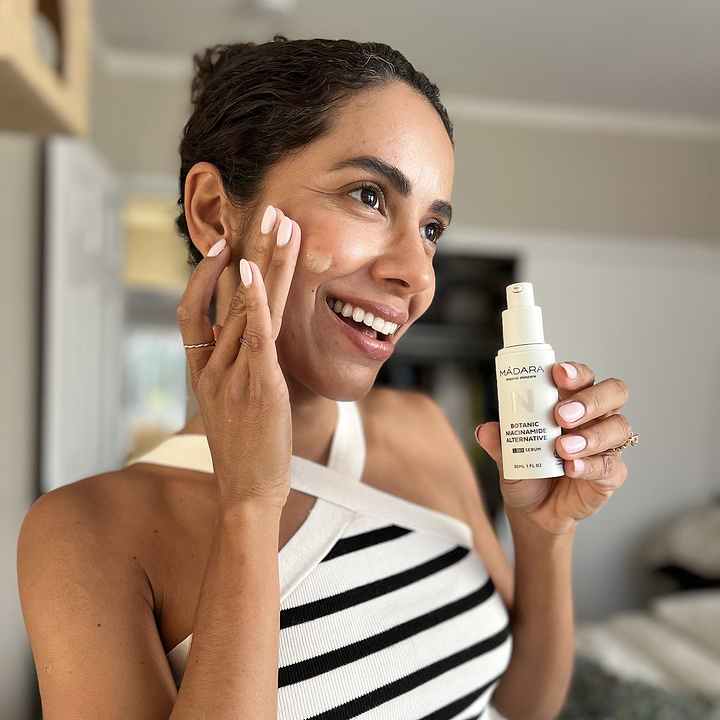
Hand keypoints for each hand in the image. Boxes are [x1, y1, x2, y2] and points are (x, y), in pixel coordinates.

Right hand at [177, 206, 300, 509]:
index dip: (204, 275)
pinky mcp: (259, 386)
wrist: (248, 494)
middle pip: (223, 296)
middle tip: (264, 212)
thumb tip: (249, 349)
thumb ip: (235, 373)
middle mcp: (213, 366)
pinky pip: (255, 336)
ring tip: (280, 221)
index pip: (193, 311)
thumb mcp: (233, 407)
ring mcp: (233, 374)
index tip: (224, 245)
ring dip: (263, 260)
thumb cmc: (247, 453)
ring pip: (245, 306)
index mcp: (202, 370)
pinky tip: (256, 270)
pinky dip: (253, 301)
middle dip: (245, 250)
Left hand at [475, 362, 630, 534]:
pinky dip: (590, 465)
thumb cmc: (527, 471)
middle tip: (561, 414)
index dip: (575, 372)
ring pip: (617, 427)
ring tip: (562, 448)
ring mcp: (606, 445)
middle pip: (613, 393)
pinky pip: (610, 466)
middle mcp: (595, 418)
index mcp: (571, 402)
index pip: (583, 377)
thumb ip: (500, 441)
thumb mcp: (507, 455)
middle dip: (589, 400)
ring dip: (590, 435)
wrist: (533, 510)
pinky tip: (571, 469)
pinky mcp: (610, 475)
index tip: (557, 374)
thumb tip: (485, 430)